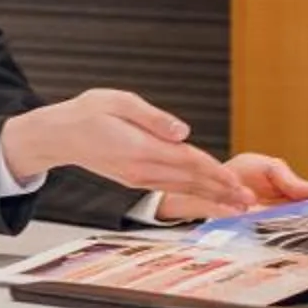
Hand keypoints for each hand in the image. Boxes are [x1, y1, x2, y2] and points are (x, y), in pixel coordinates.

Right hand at [1, 91, 307, 213]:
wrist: (59, 136)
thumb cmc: (88, 114)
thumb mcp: (118, 102)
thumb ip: (153, 118)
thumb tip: (183, 131)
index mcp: (140, 149)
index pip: (186, 161)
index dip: (214, 172)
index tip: (236, 181)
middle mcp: (141, 169)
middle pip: (190, 181)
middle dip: (221, 192)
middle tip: (248, 203)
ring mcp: (138, 178)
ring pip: (182, 189)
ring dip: (211, 198)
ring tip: (236, 205)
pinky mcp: (136, 179)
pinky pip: (171, 189)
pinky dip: (193, 194)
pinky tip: (208, 197)